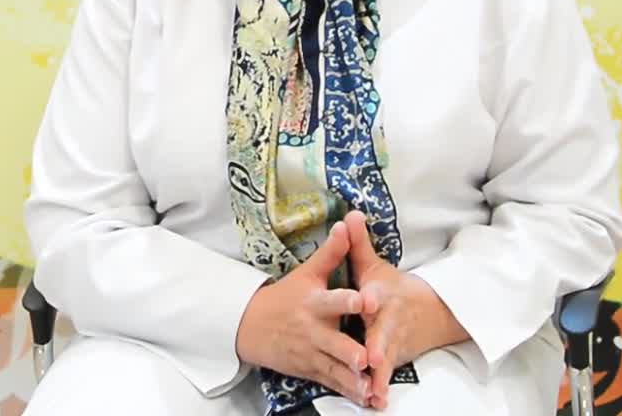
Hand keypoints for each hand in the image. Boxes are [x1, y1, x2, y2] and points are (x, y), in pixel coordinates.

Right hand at [235, 220, 372, 403]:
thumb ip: (332, 252)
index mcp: (314, 302)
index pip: (333, 299)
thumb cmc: (285, 296)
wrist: (250, 326)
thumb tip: (347, 222)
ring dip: (353, 379)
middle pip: (334, 342)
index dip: (349, 300)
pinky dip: (349, 392)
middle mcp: (313, 330)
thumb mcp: (307, 272)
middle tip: (366, 358)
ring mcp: (311, 353)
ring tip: (371, 388)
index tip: (366, 299)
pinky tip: (366, 399)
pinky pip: (332, 383)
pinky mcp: (311, 370)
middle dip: (350, 351)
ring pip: (335, 368)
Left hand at [343, 211, 465, 409]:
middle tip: (371, 355)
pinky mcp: (395, 359)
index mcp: (382, 294)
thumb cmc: (393, 288)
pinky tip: (375, 402)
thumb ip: (357, 244)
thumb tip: (349, 214)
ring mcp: (394, 342)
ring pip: (387, 358)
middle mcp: (389, 320)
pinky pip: (387, 375)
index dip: (372, 296)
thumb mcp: (375, 265)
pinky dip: (381, 388)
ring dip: (379, 373)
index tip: (367, 300)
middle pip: (384, 331)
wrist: (433, 312)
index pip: (377, 293)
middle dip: (379, 343)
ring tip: (371, 388)